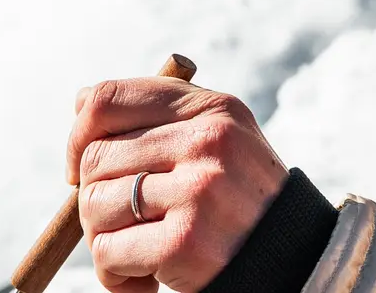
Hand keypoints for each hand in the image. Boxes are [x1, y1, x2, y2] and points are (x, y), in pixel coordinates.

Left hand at [67, 77, 286, 292]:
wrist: (297, 263)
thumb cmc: (241, 200)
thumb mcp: (218, 138)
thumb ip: (160, 116)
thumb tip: (81, 104)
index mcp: (210, 109)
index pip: (110, 99)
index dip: (78, 133)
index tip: (79, 166)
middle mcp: (205, 142)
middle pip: (95, 157)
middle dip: (92, 198)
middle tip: (119, 224)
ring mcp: (196, 190)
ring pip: (94, 204)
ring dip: (102, 238)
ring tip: (135, 252)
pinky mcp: (184, 242)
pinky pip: (109, 251)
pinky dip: (115, 273)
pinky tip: (145, 278)